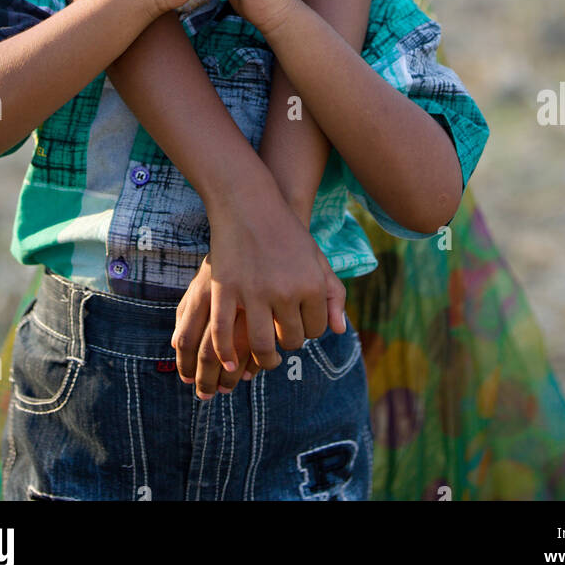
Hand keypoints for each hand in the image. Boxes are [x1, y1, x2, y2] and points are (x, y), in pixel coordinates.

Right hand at [171, 184, 347, 387]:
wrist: (249, 203)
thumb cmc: (286, 232)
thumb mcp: (316, 258)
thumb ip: (332, 293)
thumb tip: (339, 331)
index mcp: (312, 284)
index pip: (316, 329)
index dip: (308, 330)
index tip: (298, 324)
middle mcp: (287, 291)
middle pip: (291, 339)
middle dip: (286, 343)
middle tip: (278, 340)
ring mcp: (255, 292)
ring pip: (261, 344)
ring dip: (262, 358)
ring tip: (261, 359)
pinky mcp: (226, 289)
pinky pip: (225, 334)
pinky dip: (227, 352)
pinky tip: (230, 361)